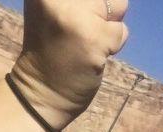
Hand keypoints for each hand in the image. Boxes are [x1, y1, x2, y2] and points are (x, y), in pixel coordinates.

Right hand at [11, 0, 128, 128]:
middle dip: (104, 10)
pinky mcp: (92, 37)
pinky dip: (112, 46)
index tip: (83, 17)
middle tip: (81, 30)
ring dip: (109, 26)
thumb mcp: (55, 7)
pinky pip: (121, 31)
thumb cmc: (51, 49)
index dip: (95, 2)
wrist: (41, 91)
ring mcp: (75, 14)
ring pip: (119, 4)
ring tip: (87, 41)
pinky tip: (92, 55)